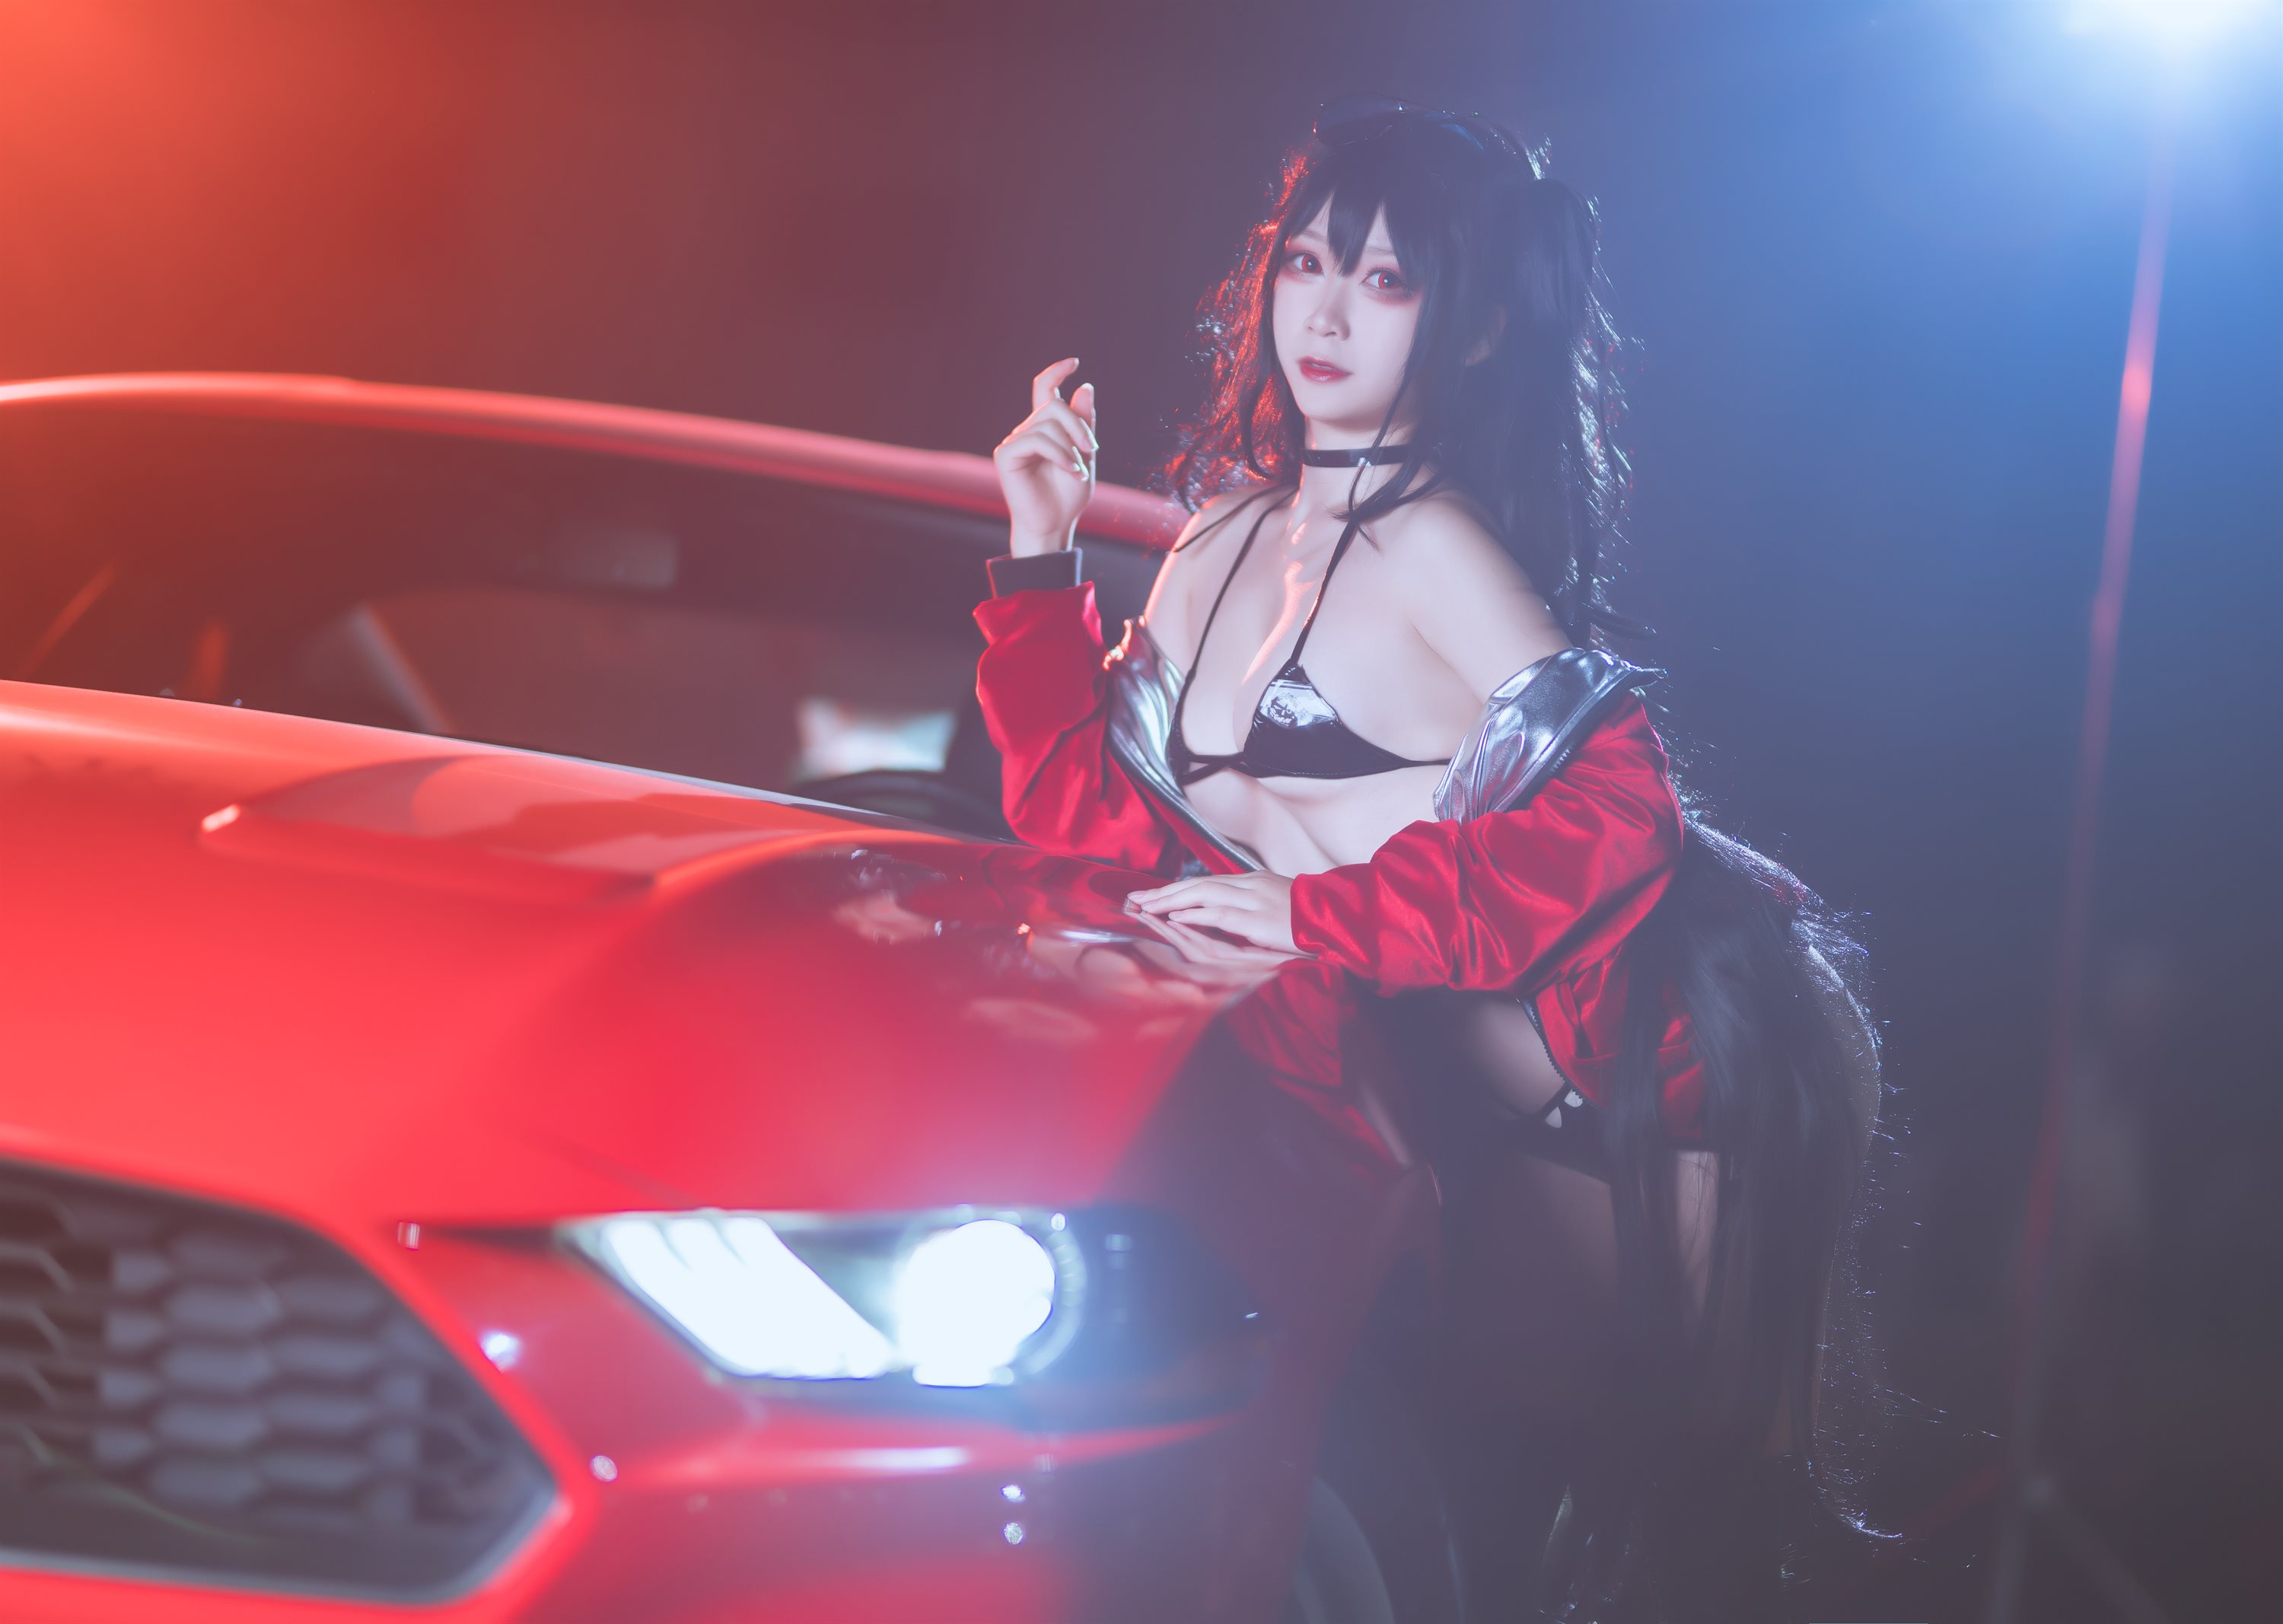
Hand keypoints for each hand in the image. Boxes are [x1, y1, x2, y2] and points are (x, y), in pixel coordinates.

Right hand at [993, 358, 1097, 555]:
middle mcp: (1027, 431)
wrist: (1054, 524)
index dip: (1055, 373)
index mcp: (1045, 429)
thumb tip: (1084, 387)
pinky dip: (1059, 454)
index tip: (1074, 362)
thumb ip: (1083, 424)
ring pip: (1048, 423)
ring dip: (1071, 445)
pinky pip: (1037, 440)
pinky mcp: (1006, 455)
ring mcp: (1014, 442)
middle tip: (1093, 450)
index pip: (1044, 391)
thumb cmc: (1067, 496)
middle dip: (1079, 424)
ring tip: (1079, 469)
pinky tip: (1070, 470)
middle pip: (1054, 405)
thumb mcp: (1084, 455)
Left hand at [1126, 871, 1301, 954]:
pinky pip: (1221, 913)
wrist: (1340, 918)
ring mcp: (1254, 900)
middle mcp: (1249, 886)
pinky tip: (1175, 917)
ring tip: (1145, 907)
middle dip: (1162, 892)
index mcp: (1251, 882)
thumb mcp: (1274, 905)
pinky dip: (1196, 914)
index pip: (1204, 883)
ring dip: (1169, 900)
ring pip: (1202, 894)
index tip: (1149, 896)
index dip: (1174, 889)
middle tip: (1133, 899)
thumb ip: (1247, 907)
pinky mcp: (1259, 920)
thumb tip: (1216, 915)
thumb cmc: (1309, 918)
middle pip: (1196, 885)